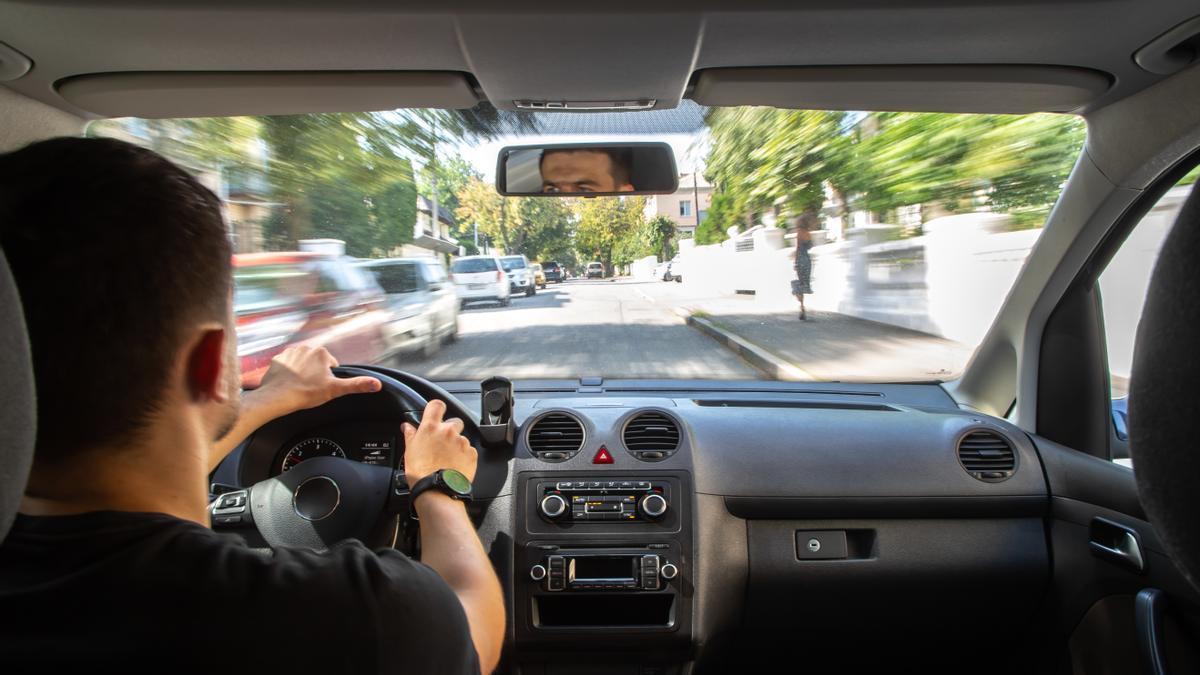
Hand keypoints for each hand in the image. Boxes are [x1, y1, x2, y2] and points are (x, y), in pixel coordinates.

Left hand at [253, 345, 380, 417]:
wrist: (277, 397)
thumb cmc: (305, 393)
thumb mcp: (335, 390)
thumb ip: (357, 385)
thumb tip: (377, 384)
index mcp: (321, 352)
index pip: (331, 365)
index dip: (329, 378)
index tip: (322, 387)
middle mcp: (306, 347)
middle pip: (317, 363)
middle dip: (316, 374)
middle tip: (311, 388)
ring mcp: (290, 352)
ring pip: (302, 363)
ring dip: (303, 373)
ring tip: (300, 386)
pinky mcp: (277, 359)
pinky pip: (287, 365)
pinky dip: (288, 373)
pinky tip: (289, 384)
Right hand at [402, 399, 477, 487]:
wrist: (436, 490)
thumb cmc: (420, 473)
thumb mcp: (410, 451)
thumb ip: (410, 434)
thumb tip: (407, 426)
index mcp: (431, 428)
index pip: (437, 405)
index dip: (437, 408)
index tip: (436, 414)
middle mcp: (448, 431)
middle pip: (454, 421)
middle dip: (450, 429)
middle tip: (442, 443)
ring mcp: (461, 442)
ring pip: (461, 437)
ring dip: (456, 444)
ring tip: (448, 459)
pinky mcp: (471, 453)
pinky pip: (469, 450)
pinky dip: (464, 455)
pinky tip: (455, 465)